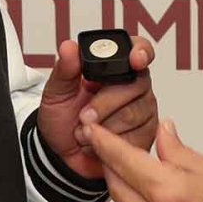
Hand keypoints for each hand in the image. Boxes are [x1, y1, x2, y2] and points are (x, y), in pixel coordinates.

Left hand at [36, 37, 157, 179]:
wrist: (61, 154)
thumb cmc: (62, 119)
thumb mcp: (56, 92)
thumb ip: (64, 70)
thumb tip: (68, 47)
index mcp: (116, 67)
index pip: (139, 49)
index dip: (141, 52)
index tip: (134, 60)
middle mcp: (135, 86)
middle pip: (135, 86)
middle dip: (104, 103)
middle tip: (83, 115)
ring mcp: (143, 110)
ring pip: (133, 114)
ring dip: (103, 126)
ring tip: (85, 130)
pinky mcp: (145, 135)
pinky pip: (135, 137)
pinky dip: (111, 144)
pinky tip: (99, 144)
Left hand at [84, 120, 202, 201]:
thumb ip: (180, 153)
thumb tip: (162, 133)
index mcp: (169, 191)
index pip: (122, 159)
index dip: (103, 141)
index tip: (91, 129)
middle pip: (114, 183)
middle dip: (109, 162)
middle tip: (108, 145)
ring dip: (124, 185)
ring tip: (134, 169)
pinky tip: (152, 198)